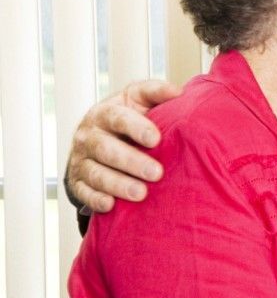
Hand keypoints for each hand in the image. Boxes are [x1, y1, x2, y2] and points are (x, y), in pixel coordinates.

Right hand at [67, 80, 181, 211]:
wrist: (98, 138)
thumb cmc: (127, 118)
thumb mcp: (138, 101)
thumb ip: (156, 93)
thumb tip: (178, 92)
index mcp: (104, 113)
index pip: (117, 117)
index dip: (135, 127)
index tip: (156, 139)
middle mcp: (88, 136)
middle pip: (105, 148)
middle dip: (131, 161)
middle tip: (156, 173)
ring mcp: (81, 160)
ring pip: (96, 173)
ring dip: (118, 184)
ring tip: (141, 194)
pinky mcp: (78, 182)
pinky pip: (84, 192)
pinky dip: (96, 199)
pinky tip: (111, 205)